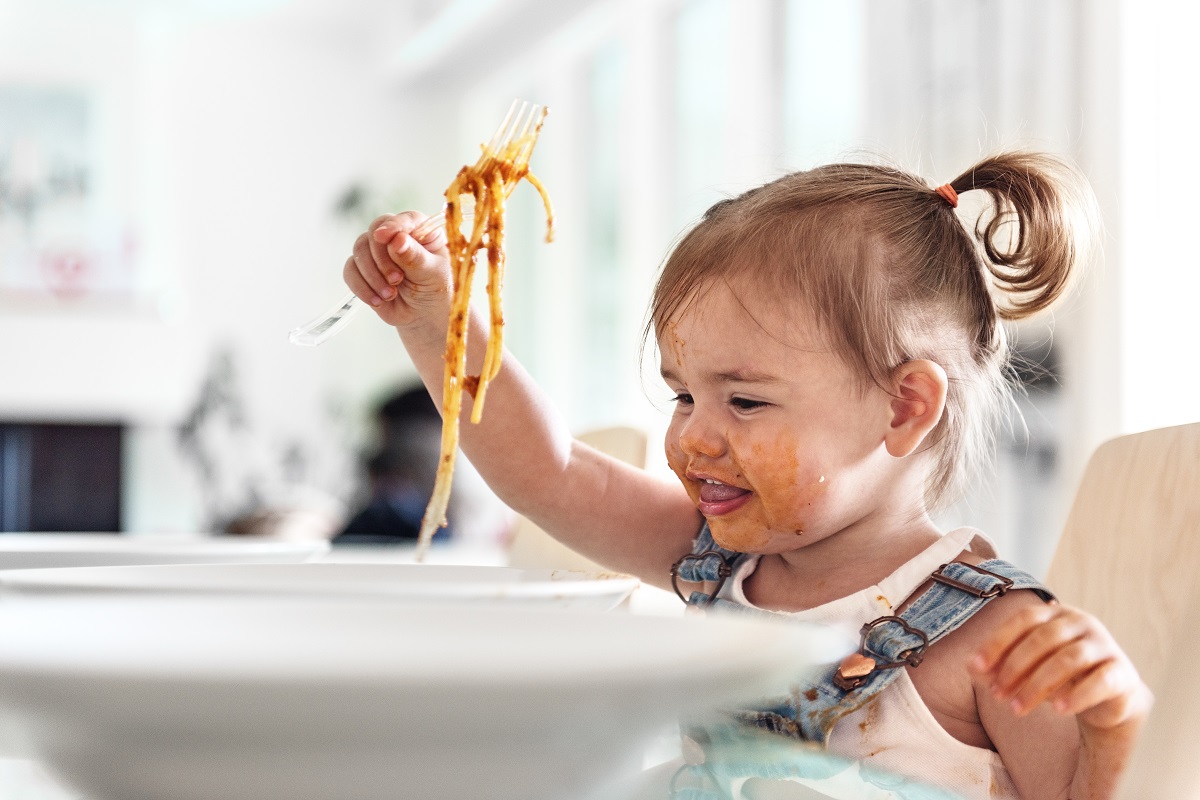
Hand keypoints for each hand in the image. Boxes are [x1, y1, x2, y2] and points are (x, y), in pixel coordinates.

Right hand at [343, 212, 450, 329]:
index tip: (382, 236)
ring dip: (372, 275)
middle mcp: (397, 237)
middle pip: (375, 233)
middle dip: (381, 259)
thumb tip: (397, 239)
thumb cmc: (437, 292)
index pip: (405, 220)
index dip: (393, 226)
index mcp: (422, 232)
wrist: (425, 317)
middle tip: (396, 280)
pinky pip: (350, 271)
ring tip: (390, 294)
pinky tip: (377, 300)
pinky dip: (361, 287)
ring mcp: (378, 252)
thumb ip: (415, 257)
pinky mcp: (364, 270)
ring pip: (359, 250)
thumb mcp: (433, 275)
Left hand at [970, 602, 1152, 732]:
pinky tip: (1060, 709)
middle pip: (1043, 639)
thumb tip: (970, 666)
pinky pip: (1100, 680)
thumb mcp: (1026, 667)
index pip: (1023, 620)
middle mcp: (1081, 622)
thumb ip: (999, 665)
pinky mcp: (1122, 672)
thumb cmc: (1057, 673)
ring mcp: (1104, 646)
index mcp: (1055, 613)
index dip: (998, 642)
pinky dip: (1078, 694)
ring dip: (1038, 685)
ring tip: (1018, 708)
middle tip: (997, 695)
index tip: (977, 667)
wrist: (1106, 695)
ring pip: (1068, 660)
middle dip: (1015, 668)